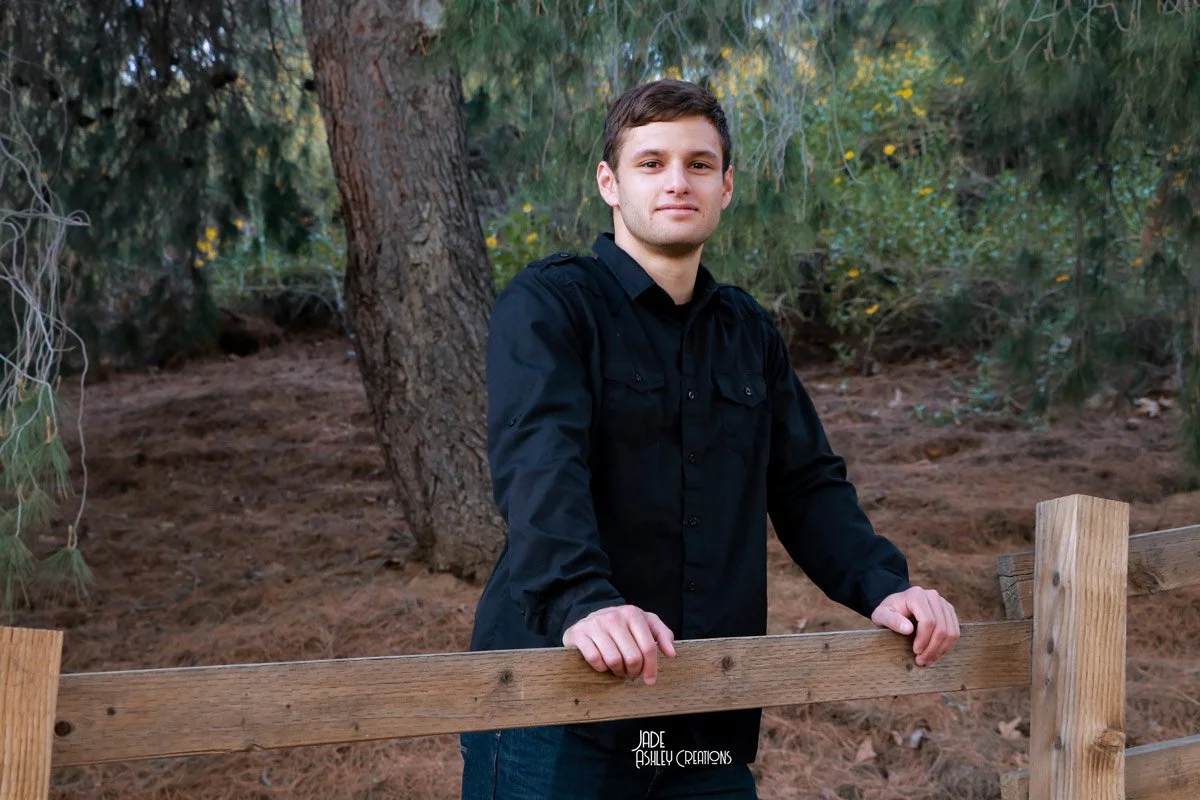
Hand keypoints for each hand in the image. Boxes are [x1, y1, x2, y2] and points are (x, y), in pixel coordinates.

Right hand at [562, 605, 676, 684]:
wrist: (588, 620)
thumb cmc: (622, 626)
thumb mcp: (644, 624)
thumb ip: (662, 634)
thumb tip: (671, 653)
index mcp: (633, 613)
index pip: (648, 648)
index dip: (651, 668)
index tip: (650, 680)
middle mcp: (614, 616)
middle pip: (633, 658)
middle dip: (633, 671)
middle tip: (631, 673)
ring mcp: (595, 624)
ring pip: (614, 660)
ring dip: (618, 671)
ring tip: (618, 669)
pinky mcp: (579, 633)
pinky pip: (595, 660)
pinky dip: (601, 668)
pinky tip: (603, 664)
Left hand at [871, 586, 959, 666]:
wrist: (895, 606)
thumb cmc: (888, 612)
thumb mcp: (881, 615)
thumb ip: (891, 620)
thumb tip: (908, 629)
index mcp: (916, 595)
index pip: (928, 621)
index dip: (924, 640)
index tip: (915, 652)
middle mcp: (932, 596)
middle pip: (941, 627)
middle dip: (932, 648)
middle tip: (922, 661)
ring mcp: (943, 603)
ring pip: (951, 631)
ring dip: (941, 649)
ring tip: (928, 660)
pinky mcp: (949, 611)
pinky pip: (955, 631)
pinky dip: (946, 645)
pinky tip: (934, 653)